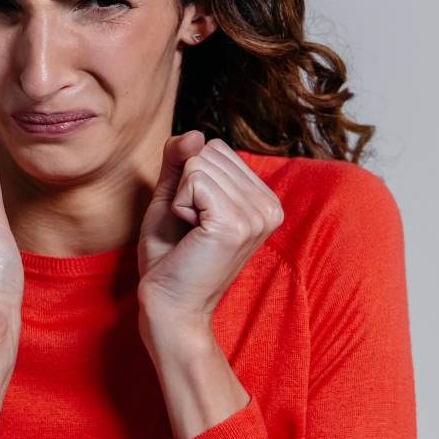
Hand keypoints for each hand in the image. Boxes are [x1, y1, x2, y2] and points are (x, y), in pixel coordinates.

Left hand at [136, 131, 283, 320]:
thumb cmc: (170, 257)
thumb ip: (180, 161)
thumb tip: (196, 132)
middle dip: (184, 187)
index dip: (189, 179)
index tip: (193, 218)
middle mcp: (269, 206)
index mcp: (263, 200)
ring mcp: (256, 216)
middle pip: (207, 152)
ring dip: (180, 199)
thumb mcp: (172, 197)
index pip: (215, 149)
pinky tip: (190, 236)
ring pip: (198, 164)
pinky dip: (178, 206)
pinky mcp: (236, 224)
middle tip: (189, 229)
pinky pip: (193, 180)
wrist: (169, 306)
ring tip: (191, 234)